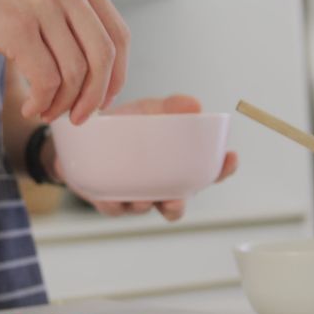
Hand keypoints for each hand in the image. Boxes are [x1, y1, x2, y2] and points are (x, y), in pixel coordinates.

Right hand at [0, 0, 129, 123]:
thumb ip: (63, 8)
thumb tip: (85, 67)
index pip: (118, 35)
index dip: (115, 75)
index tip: (101, 99)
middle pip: (104, 57)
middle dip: (95, 97)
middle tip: (78, 118)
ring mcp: (42, 5)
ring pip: (76, 73)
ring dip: (63, 104)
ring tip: (43, 112)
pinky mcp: (16, 26)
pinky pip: (46, 80)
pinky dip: (42, 102)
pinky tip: (29, 107)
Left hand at [53, 94, 237, 220]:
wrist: (83, 134)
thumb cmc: (124, 125)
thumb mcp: (148, 110)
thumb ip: (170, 106)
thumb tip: (194, 104)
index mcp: (176, 165)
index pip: (207, 172)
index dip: (223, 168)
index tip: (230, 157)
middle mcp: (159, 185)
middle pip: (177, 203)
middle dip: (178, 205)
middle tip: (176, 199)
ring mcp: (134, 195)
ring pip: (145, 209)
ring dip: (145, 205)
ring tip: (140, 198)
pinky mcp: (108, 200)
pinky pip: (113, 208)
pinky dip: (114, 204)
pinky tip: (110, 198)